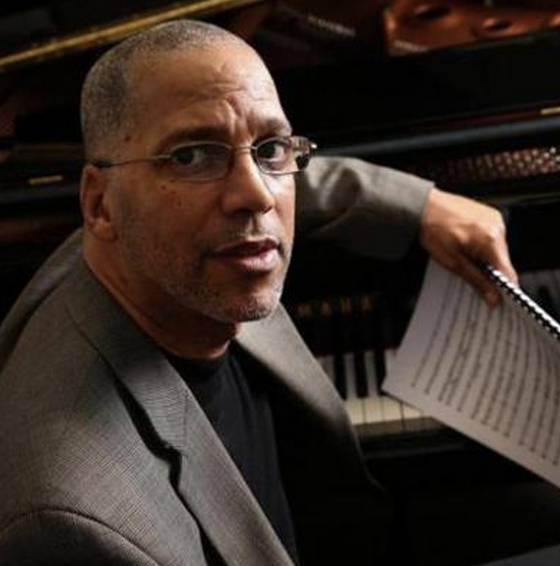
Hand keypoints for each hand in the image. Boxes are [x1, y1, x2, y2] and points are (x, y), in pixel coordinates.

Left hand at [419, 188, 517, 305]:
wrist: (422, 207)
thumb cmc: (432, 230)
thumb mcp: (453, 262)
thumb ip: (476, 281)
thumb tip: (493, 298)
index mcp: (491, 240)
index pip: (508, 273)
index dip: (504, 290)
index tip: (497, 300)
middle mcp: (497, 227)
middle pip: (503, 262)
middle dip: (490, 274)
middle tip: (472, 279)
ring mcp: (494, 219)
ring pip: (497, 250)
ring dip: (485, 259)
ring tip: (463, 257)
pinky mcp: (489, 215)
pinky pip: (492, 237)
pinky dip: (483, 246)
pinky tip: (466, 246)